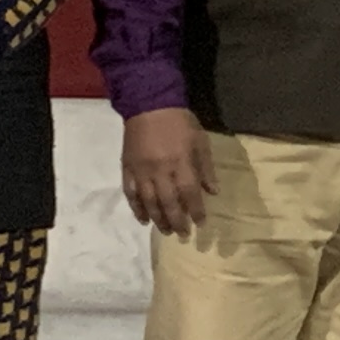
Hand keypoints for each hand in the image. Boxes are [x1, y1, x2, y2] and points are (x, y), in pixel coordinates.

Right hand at [120, 106, 212, 235]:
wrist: (148, 104)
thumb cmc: (179, 122)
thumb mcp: (200, 140)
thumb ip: (205, 167)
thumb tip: (213, 192)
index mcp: (180, 162)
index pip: (189, 193)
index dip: (195, 210)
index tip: (201, 223)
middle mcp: (159, 170)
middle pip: (168, 202)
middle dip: (176, 221)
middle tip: (182, 235)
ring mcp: (140, 171)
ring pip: (148, 202)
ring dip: (157, 219)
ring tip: (165, 231)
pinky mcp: (127, 168)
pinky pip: (130, 193)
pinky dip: (136, 208)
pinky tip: (144, 219)